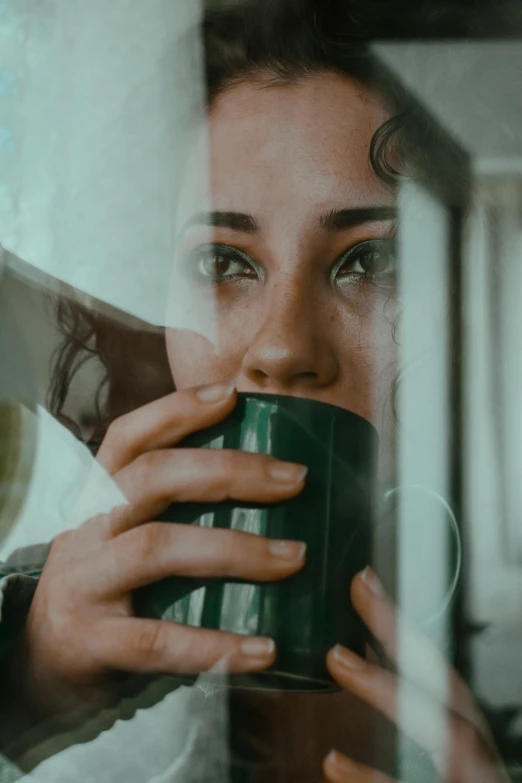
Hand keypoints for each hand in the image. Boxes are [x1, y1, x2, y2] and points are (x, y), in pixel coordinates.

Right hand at [14, 383, 306, 717]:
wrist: (44, 659)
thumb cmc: (109, 584)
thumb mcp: (125, 531)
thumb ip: (172, 505)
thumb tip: (267, 481)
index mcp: (99, 494)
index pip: (130, 436)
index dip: (177, 410)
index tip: (232, 394)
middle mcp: (87, 527)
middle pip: (153, 477)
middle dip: (229, 471)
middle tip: (295, 478)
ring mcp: (84, 581)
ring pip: (157, 548)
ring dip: (235, 550)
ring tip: (295, 557)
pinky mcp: (90, 640)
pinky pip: (156, 640)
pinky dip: (214, 645)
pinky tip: (264, 650)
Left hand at [323, 568, 508, 782]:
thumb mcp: (439, 757)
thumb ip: (409, 718)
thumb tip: (360, 662)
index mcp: (469, 743)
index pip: (439, 675)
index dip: (403, 628)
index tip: (365, 582)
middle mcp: (481, 761)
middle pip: (448, 689)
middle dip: (406, 638)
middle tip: (361, 591)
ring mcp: (475, 781)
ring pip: (447, 734)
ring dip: (394, 692)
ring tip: (339, 659)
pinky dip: (375, 781)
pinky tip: (334, 761)